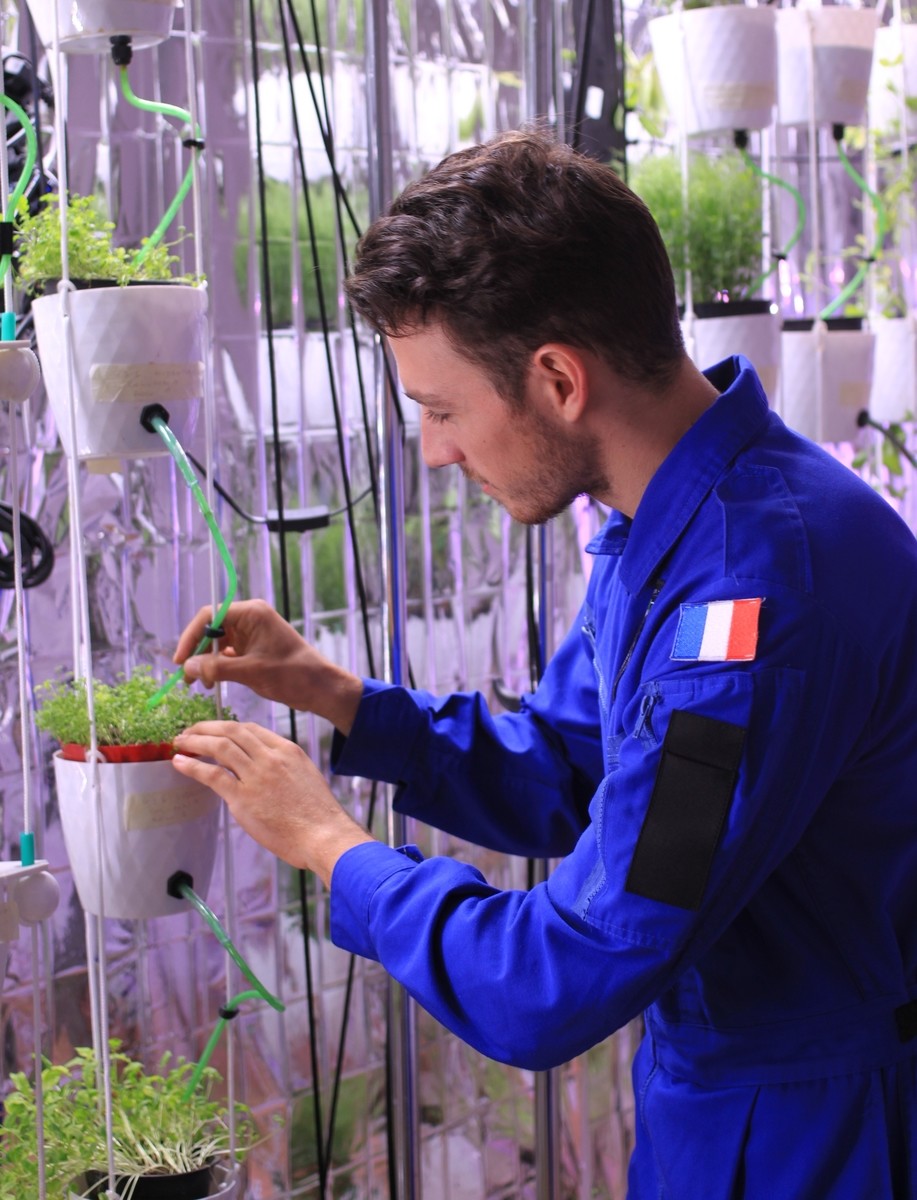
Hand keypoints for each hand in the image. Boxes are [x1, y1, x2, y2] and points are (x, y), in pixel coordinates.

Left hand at [172, 720, 374, 885]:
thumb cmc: (318, 815)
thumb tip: (264, 769)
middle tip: (189, 731)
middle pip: (232, 731)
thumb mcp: (305, 776)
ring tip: (180, 742)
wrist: (324, 835)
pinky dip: (193, 766)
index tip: (213, 730)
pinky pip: (212, 775)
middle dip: (206, 727)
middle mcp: (270, 757)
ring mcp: (256, 776)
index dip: (227, 727)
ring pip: (219, 746)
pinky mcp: (244, 798)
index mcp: (287, 750)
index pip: (251, 729)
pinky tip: (180, 763)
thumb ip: (284, 768)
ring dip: (195, 741)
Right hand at [173, 599, 362, 733]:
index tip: (180, 660)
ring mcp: (253, 633)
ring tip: (198, 684)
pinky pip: (228, 653)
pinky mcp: (255, 647)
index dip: (191, 637)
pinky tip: (212, 682)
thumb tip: (186, 667)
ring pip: (218, 643)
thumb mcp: (250, 672)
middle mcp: (251, 618)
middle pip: (212, 628)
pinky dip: (218, 666)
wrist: (320, 687)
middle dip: (197, 652)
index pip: (210, 615)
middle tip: (185, 676)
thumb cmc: (292, 675)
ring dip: (206, 662)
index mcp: (252, 613)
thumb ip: (216, 668)